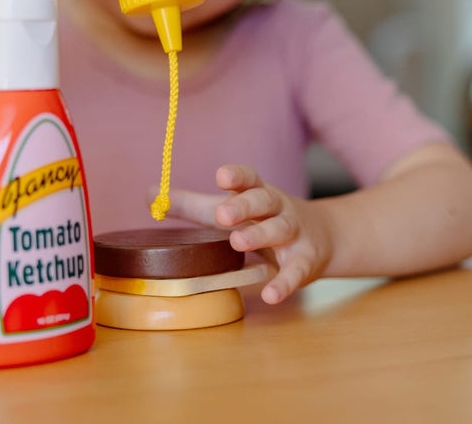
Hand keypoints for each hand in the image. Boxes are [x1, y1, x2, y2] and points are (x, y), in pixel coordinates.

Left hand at [165, 165, 333, 303]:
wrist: (322, 236)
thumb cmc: (260, 219)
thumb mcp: (228, 209)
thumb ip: (190, 204)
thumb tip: (149, 195)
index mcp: (257, 192)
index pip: (249, 178)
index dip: (236, 176)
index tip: (221, 176)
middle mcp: (278, 208)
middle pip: (263, 201)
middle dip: (243, 206)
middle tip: (222, 214)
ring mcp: (294, 234)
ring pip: (279, 229)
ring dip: (260, 235)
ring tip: (237, 242)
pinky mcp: (305, 261)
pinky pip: (296, 272)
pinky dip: (284, 282)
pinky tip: (270, 294)